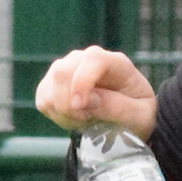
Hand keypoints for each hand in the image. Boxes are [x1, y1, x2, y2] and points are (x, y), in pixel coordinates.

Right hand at [34, 45, 158, 138]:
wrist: (128, 119)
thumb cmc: (138, 115)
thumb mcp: (138, 116)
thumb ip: (116, 107)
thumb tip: (88, 100)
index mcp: (117, 63)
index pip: (93, 60)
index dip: (82, 81)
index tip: (80, 107)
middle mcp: (88, 59)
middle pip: (63, 71)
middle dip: (68, 104)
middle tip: (85, 121)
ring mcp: (68, 68)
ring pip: (50, 86)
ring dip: (62, 112)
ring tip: (84, 120)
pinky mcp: (53, 83)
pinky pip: (43, 99)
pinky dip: (55, 114)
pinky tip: (73, 118)